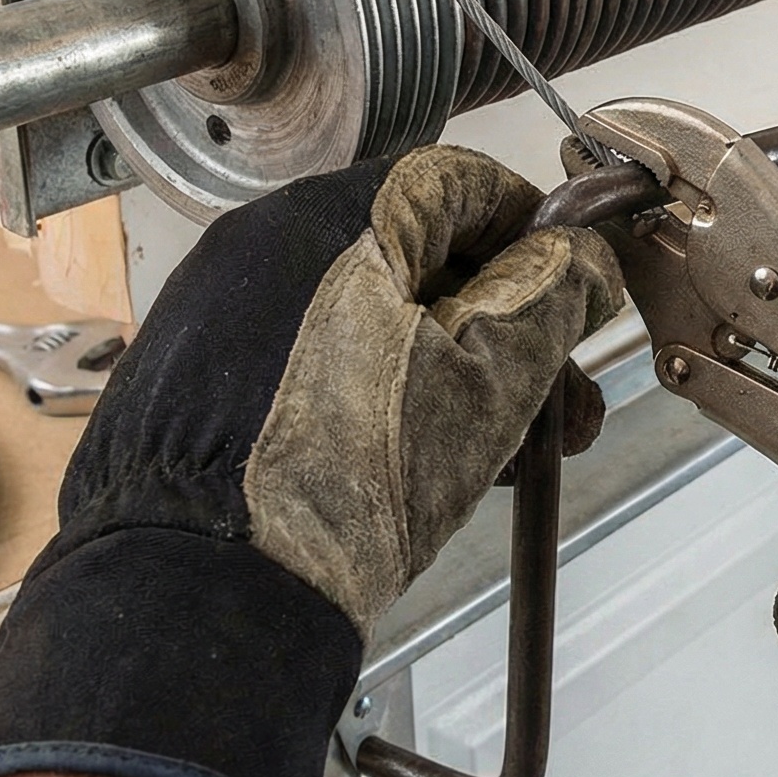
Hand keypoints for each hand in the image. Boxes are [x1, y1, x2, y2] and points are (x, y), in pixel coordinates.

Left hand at [0, 146, 624, 776]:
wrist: (202, 592)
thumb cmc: (349, 480)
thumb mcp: (486, 381)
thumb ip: (551, 297)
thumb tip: (584, 258)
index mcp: (330, 217)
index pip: (459, 184)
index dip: (535, 239)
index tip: (574, 298)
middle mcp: (260, 243)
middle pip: (415, 258)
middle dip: (503, 332)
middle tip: (559, 407)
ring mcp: (220, 312)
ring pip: (369, 318)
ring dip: (451, 376)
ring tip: (508, 460)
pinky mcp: (194, 380)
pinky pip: (312, 362)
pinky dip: (377, 397)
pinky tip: (418, 468)